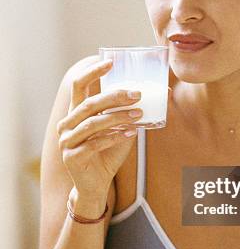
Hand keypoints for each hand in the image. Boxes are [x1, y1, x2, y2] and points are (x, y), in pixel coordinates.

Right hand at [57, 59, 142, 197]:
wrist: (95, 186)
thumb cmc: (108, 154)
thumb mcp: (122, 129)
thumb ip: (133, 113)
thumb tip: (164, 94)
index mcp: (76, 113)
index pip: (79, 85)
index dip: (92, 72)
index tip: (110, 62)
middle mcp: (67, 124)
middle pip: (90, 104)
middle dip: (115, 97)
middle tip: (137, 95)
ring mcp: (66, 141)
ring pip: (93, 123)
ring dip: (118, 118)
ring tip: (138, 115)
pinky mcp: (72, 157)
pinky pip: (94, 144)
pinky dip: (114, 137)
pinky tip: (130, 134)